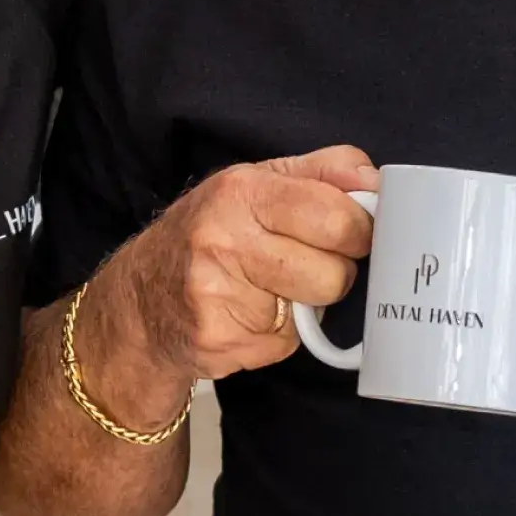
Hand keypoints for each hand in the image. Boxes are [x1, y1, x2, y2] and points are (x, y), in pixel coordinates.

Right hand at [118, 147, 381, 380]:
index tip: (349, 236)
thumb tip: (376, 182)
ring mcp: (217, 293)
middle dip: (335, 272)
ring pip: (316, 310)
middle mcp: (224, 238)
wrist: (139, 304)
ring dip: (307, 305)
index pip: (338, 217)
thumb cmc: (207, 237)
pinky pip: (286, 342)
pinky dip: (278, 334)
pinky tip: (248, 317)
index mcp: (241, 191)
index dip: (358, 232)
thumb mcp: (254, 184)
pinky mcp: (219, 339)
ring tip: (272, 290)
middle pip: (335, 272)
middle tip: (308, 265)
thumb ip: (321, 173)